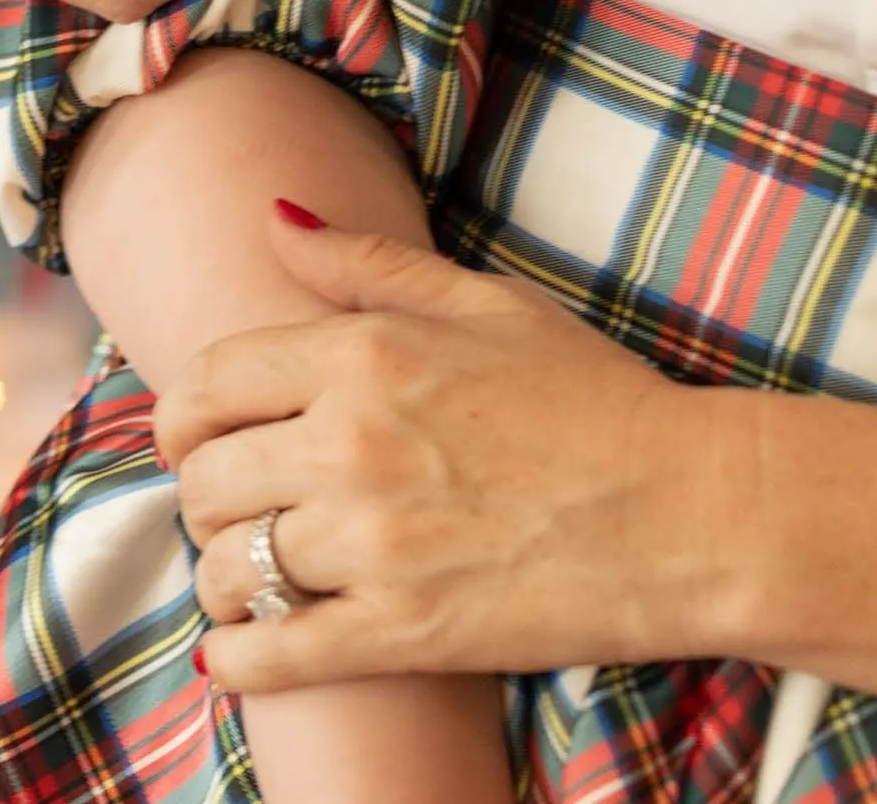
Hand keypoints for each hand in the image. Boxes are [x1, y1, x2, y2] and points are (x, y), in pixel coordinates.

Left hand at [153, 210, 734, 690]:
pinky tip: (231, 659)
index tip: (187, 436)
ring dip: (223, 575)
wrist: (696, 512)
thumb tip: (275, 215)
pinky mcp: (408, 633)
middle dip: (202, 494)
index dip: (180, 414)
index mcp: (359, 356)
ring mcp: (374, 544)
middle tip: (226, 509)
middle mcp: (349, 444)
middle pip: (207, 476)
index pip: (209, 381)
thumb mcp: (482, 301)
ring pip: (233, 564)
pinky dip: (241, 659)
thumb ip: (364, 264)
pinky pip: (282, 652)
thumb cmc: (596, 397)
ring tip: (241, 579)